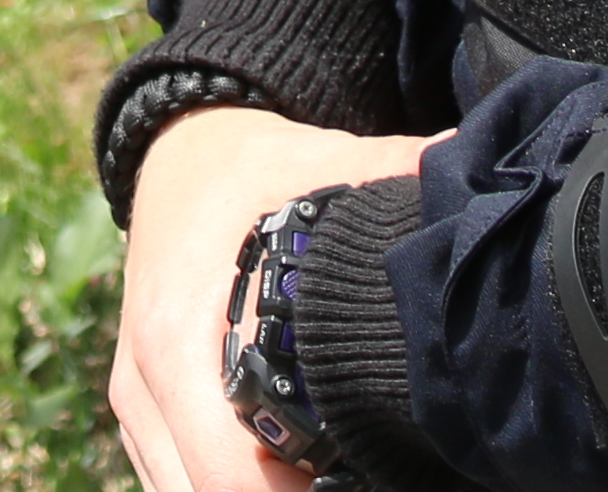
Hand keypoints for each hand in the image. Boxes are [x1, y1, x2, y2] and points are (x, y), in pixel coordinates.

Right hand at [112, 110, 428, 491]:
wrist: (177, 148)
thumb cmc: (255, 173)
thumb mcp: (322, 168)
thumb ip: (396, 176)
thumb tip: (471, 167)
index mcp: (180, 339)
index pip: (229, 476)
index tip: (374, 485)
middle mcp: (147, 383)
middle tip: (360, 485)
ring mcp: (136, 403)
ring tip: (326, 481)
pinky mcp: (139, 410)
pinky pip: (170, 480)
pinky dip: (221, 487)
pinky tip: (288, 472)